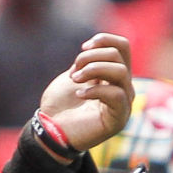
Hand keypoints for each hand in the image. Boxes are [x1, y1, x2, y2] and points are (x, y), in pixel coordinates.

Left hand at [35, 33, 135, 152]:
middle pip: (119, 56)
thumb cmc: (60, 106)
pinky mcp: (119, 118)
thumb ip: (88, 62)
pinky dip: (95, 90)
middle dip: (91, 58)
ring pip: (120, 71)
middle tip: (73, 73)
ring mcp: (123, 103)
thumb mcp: (73, 75)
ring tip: (75, 80)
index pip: (122, 47)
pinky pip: (116, 94)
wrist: (49, 131)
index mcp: (113, 75)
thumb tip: (96, 50)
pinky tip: (79, 94)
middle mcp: (122, 87)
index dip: (104, 40)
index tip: (83, 47)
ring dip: (93, 70)